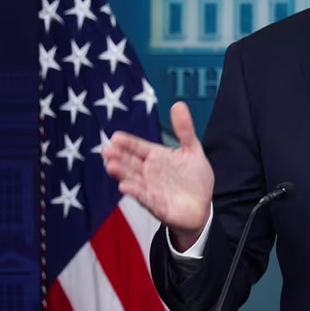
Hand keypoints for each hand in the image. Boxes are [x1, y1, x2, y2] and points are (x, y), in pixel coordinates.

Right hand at [101, 101, 213, 248]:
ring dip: (122, 173)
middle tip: (107, 150)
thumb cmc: (195, 178)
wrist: (203, 206)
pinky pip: (144, 198)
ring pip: (133, 179)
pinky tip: (125, 187)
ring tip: (111, 166)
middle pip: (131, 163)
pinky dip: (136, 192)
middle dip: (119, 157)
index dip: (127, 143)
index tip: (115, 137)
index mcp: (156, 157)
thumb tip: (178, 104)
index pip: (138, 147)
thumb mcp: (192, 150)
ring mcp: (151, 189)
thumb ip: (184, 129)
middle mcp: (149, 172)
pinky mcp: (157, 205)